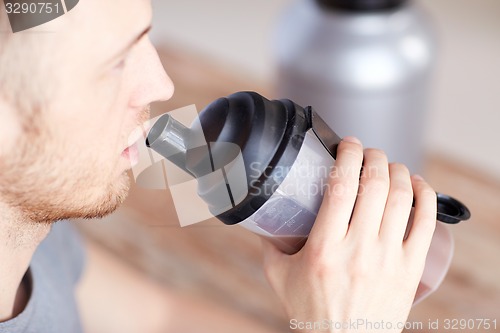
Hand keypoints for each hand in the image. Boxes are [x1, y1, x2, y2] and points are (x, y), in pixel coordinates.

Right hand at [261, 137, 436, 332]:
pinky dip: (425, 196)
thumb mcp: (279, 276)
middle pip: (374, 184)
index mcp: (324, 248)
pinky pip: (426, 223)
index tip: (347, 143)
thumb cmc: (311, 312)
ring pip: (401, 198)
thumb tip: (265, 218)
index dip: (347, 156)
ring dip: (397, 170)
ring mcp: (389, 258)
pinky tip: (416, 185)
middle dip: (373, 156)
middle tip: (367, 152)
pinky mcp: (410, 269)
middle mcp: (359, 249)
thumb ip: (269, 245)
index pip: (341, 187)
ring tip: (388, 164)